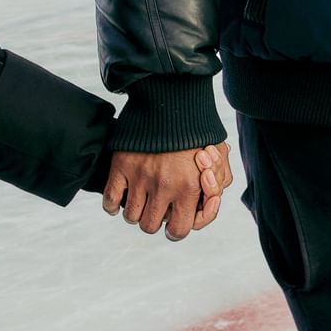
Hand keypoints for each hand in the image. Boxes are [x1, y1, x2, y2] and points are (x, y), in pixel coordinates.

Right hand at [103, 142, 235, 240]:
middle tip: (158, 205)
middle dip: (154, 219)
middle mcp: (164, 186)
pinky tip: (122, 198)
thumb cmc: (196, 129)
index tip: (176, 217)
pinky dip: (113, 205)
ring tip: (141, 198)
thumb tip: (210, 201)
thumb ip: (220, 181)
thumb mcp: (218, 155)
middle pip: (150, 226)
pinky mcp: (120, 167)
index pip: (179, 230)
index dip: (177, 229)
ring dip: (136, 211)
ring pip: (131, 217)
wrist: (170, 100)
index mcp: (189, 187)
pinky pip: (110, 201)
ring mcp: (140, 177)